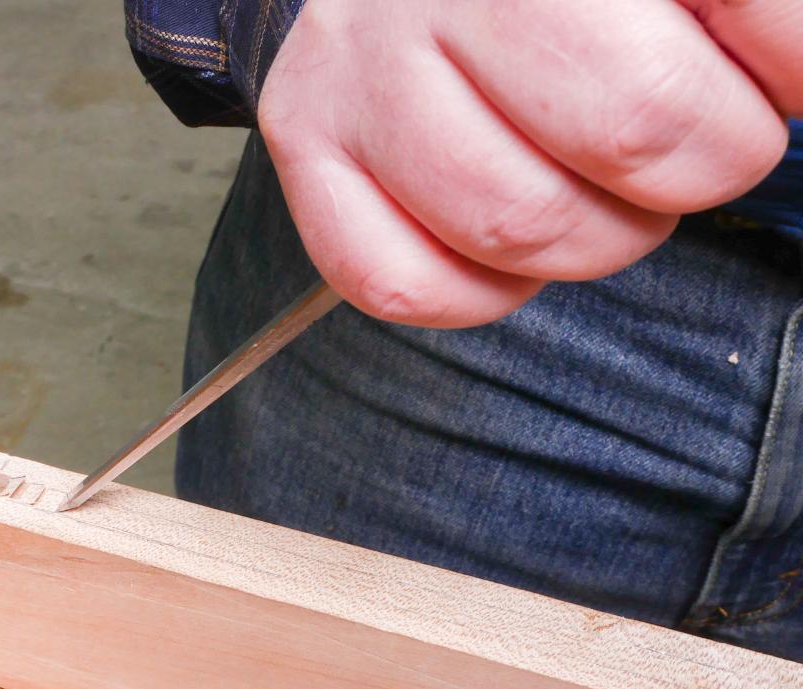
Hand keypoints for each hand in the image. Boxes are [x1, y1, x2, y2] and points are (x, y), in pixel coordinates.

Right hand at [259, 0, 802, 326]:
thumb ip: (756, 15)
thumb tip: (795, 78)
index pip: (738, 25)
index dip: (787, 68)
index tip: (776, 73)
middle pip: (633, 129)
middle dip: (702, 164)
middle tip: (686, 141)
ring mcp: (358, 59)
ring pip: (517, 222)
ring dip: (598, 238)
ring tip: (592, 187)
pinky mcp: (302, 135)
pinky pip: (398, 280)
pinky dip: (480, 294)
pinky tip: (508, 246)